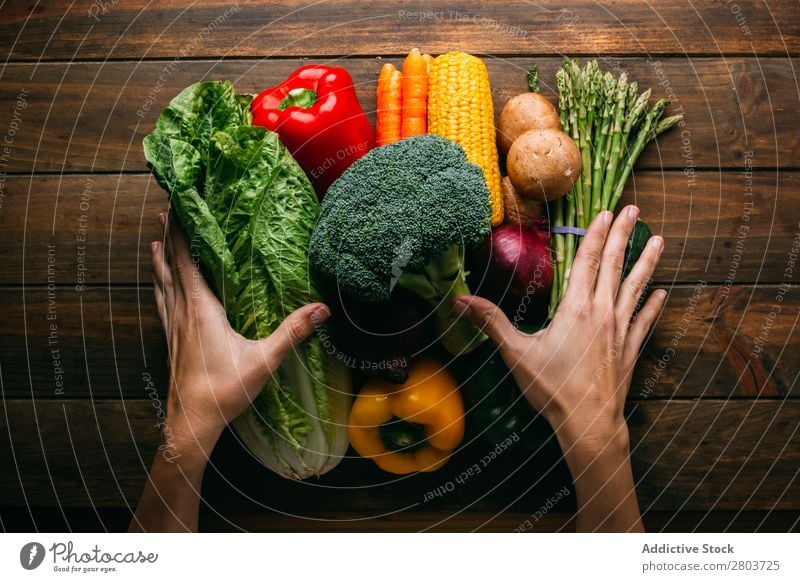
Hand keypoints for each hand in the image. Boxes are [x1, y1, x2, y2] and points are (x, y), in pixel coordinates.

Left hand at [151, 212, 329, 456]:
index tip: (177, 207)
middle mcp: (183, 312)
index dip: (182, 233)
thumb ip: (292, 332)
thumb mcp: (264, 361)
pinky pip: (162, 303)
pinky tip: (160, 287)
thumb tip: (322, 309)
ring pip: (163, 284)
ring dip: (161, 260)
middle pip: (172, 267)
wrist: (190, 423)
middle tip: (166, 213)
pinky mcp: (171, 341)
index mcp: (202, 309)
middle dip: (170, 238)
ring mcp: (173, 327)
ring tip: (156, 241)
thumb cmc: (224, 391)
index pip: (188, 261)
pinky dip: (160, 286)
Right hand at [452, 206, 665, 530]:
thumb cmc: (552, 388)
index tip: (606, 212)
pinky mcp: (629, 350)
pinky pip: (644, 321)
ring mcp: (619, 331)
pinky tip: (662, 293)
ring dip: (645, 263)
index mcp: (575, 309)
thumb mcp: (515, 353)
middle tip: (635, 210)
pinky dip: (652, 306)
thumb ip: (490, 322)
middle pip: (613, 266)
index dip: (595, 235)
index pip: (586, 262)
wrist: (589, 424)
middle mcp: (601, 313)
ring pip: (634, 288)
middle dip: (622, 236)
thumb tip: (458, 300)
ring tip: (657, 240)